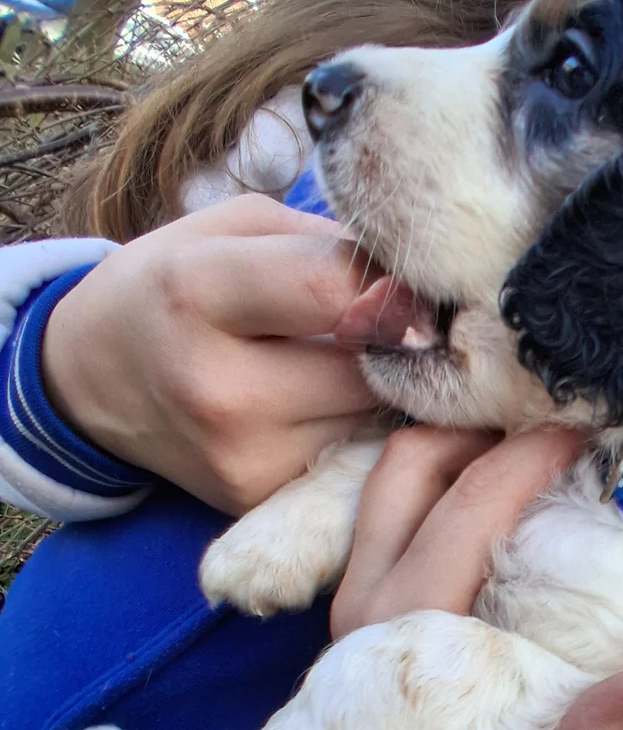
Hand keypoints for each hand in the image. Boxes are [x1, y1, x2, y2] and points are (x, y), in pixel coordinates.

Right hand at [41, 194, 379, 514]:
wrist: (93, 379)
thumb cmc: (175, 285)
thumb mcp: (230, 230)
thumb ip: (324, 243)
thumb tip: (421, 283)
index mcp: (199, 293)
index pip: (337, 291)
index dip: (392, 285)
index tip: (412, 284)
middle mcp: (217, 388)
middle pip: (369, 370)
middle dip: (399, 347)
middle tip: (405, 327)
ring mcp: (240, 456)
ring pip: (371, 422)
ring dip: (385, 394)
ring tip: (360, 364)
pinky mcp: (257, 499)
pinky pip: (348, 459)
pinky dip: (358, 432)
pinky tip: (334, 406)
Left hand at [334, 426, 622, 729]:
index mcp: (407, 645)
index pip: (464, 511)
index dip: (531, 459)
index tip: (600, 435)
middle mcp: (368, 606)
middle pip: (419, 466)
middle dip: (501, 431)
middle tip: (579, 427)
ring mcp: (357, 598)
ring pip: (396, 474)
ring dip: (465, 442)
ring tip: (543, 443)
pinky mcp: (365, 600)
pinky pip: (391, 501)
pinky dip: (447, 470)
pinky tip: (507, 477)